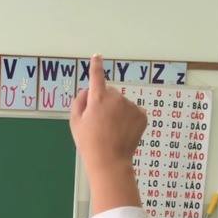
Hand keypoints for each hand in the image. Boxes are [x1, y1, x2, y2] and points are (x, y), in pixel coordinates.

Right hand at [69, 54, 146, 173]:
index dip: (96, 66)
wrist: (109, 160)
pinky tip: (122, 131)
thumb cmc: (88, 142)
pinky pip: (133, 112)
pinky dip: (128, 119)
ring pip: (122, 103)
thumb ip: (79, 102)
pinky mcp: (142, 115)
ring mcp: (131, 106)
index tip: (97, 56)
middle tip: (99, 122)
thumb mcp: (75, 122)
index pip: (96, 76)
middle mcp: (116, 98)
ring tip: (111, 130)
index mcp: (98, 98)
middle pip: (110, 93)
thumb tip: (87, 91)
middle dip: (105, 102)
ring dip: (117, 111)